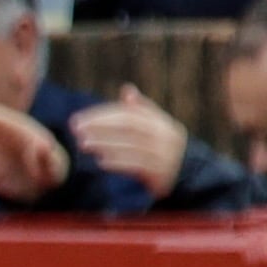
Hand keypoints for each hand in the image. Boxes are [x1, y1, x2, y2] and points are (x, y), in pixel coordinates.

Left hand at [68, 86, 186, 199]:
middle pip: (128, 126)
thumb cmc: (165, 150)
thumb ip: (142, 111)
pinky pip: (136, 165)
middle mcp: (165, 136)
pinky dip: (118, 162)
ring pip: (130, 145)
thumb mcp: (157, 130)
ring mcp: (164, 154)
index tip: (80, 117)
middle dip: (100, 126)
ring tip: (83, 144)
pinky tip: (101, 162)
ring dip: (104, 144)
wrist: (191, 176)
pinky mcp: (161, 173)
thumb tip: (127, 89)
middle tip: (76, 128)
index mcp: (162, 124)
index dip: (103, 114)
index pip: (129, 113)